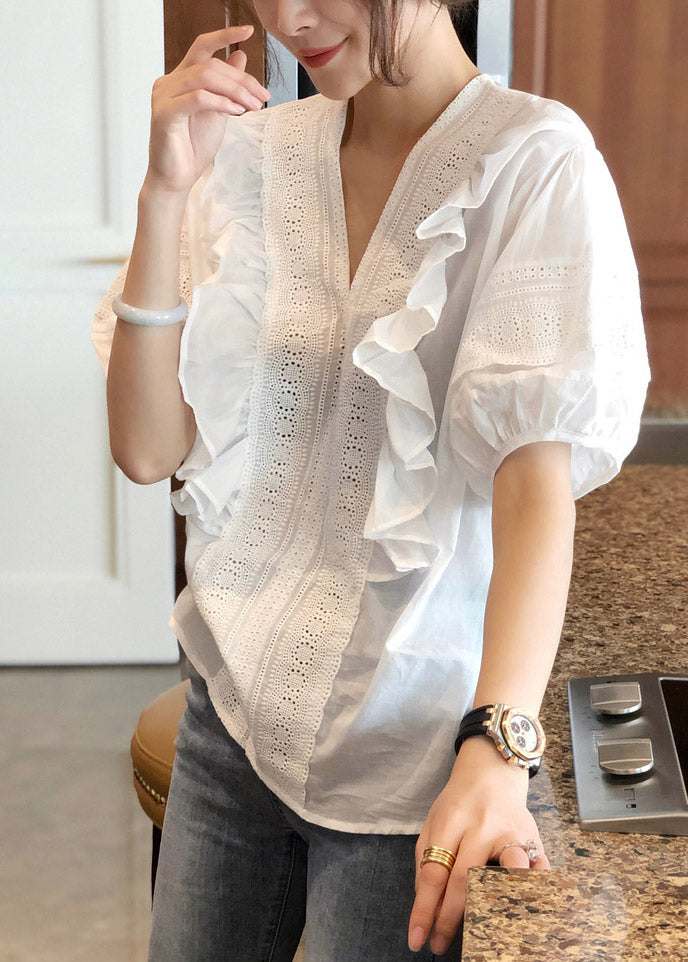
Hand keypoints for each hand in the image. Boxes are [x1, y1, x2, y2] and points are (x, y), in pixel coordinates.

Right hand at [146, 24, 271, 194]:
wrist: (178, 179)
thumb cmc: (193, 148)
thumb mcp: (218, 111)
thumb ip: (226, 86)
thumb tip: (239, 57)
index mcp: (180, 79)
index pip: (202, 47)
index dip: (224, 36)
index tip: (248, 31)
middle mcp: (169, 82)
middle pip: (210, 65)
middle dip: (241, 79)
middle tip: (262, 95)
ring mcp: (164, 96)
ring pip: (204, 78)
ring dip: (235, 91)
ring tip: (253, 106)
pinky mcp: (164, 114)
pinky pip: (197, 98)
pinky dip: (221, 102)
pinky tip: (236, 112)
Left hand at [407, 738, 550, 954]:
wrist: (492, 771)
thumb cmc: (458, 802)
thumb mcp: (434, 821)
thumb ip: (426, 858)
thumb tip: (425, 905)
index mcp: (451, 821)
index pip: (434, 873)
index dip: (424, 909)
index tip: (417, 937)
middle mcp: (482, 827)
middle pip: (465, 880)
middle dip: (450, 919)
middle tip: (440, 944)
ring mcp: (511, 832)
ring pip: (508, 870)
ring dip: (498, 901)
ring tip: (486, 930)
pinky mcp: (534, 838)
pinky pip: (538, 868)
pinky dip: (535, 889)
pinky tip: (529, 910)